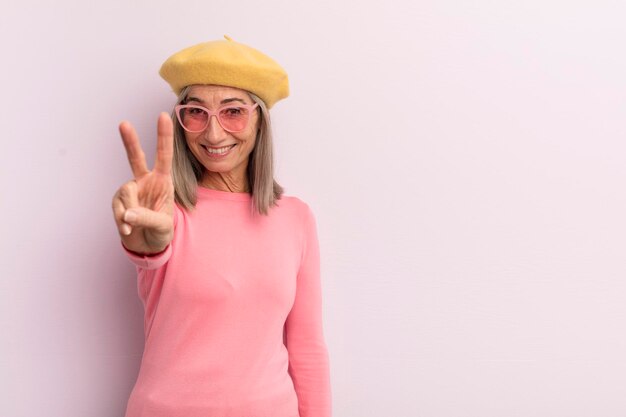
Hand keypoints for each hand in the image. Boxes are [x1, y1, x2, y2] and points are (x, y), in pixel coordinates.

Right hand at [112, 112, 174, 254]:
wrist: (147, 246)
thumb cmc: (161, 233)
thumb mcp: (162, 226)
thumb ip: (147, 218)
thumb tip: (128, 214)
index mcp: (163, 182)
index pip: (164, 156)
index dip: (163, 136)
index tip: (162, 115)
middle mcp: (146, 181)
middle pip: (136, 158)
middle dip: (129, 141)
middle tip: (123, 123)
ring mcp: (131, 190)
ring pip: (126, 193)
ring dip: (131, 213)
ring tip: (136, 225)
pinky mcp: (119, 202)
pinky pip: (118, 208)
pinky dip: (123, 222)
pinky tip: (128, 230)